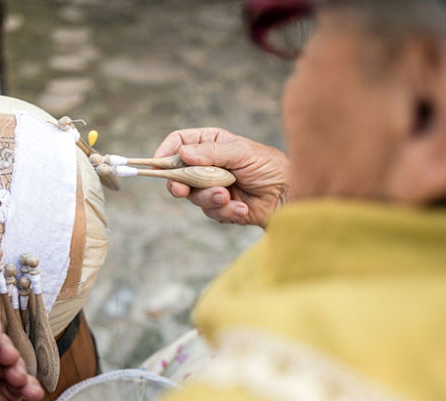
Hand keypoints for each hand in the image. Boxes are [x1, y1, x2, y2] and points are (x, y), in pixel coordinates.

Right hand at [154, 127, 289, 227]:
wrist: (288, 196)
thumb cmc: (269, 166)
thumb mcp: (241, 152)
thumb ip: (212, 153)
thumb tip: (183, 153)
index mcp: (211, 143)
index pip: (178, 143)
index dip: (164, 153)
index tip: (158, 165)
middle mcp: (207, 164)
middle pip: (178, 174)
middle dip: (181, 184)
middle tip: (182, 190)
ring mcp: (212, 186)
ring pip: (194, 197)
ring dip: (211, 198)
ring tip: (228, 196)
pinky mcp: (221, 207)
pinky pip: (211, 212)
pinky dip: (227, 211)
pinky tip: (243, 207)